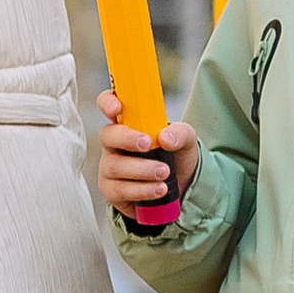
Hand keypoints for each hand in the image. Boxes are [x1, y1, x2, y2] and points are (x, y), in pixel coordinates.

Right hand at [95, 88, 198, 212]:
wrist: (182, 187)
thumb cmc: (176, 156)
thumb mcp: (186, 140)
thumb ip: (180, 133)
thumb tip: (165, 138)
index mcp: (128, 122)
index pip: (109, 104)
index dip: (108, 102)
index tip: (118, 109)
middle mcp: (114, 143)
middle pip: (107, 135)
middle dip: (127, 139)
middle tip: (148, 144)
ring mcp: (110, 166)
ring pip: (115, 165)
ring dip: (142, 169)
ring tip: (164, 172)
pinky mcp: (112, 190)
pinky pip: (119, 190)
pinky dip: (142, 190)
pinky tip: (159, 189)